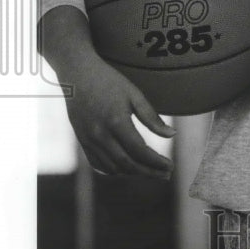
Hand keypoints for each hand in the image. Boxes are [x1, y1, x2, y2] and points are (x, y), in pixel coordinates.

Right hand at [64, 56, 174, 179]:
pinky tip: (128, 168)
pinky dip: (114, 170)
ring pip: (113, 168)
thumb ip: (152, 117)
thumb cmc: (109, 81)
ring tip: (150, 171)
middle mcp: (100, 135)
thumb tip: (172, 135)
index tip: (170, 167)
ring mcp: (88, 140)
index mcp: (116, 122)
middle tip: (166, 174)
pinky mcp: (82, 141)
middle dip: (148, 172)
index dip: (156, 162)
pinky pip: (98, 164)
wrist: (77, 73)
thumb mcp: (134, 94)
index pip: (140, 151)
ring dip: (133, 173)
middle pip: (127, 164)